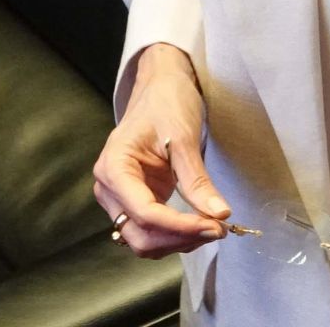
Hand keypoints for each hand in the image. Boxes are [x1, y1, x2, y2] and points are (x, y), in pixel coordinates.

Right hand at [91, 42, 231, 257]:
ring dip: (178, 242)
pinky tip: (200, 225)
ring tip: (212, 226)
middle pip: (140, 234)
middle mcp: (109, 187)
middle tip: (218, 229)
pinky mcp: (136, 202)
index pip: (143, 212)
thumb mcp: (183, 136)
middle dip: (179, 238)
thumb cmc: (165, 102)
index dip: (180, 226)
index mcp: (113, 166)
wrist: (160, 88)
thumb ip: (197, 179)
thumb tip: (219, 214)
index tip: (215, 226)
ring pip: (144, 241)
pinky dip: (175, 237)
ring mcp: (120, 197)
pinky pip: (152, 232)